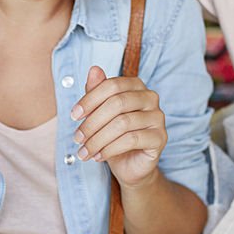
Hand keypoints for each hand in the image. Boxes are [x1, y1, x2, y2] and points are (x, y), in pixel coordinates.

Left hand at [71, 66, 166, 188]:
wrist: (130, 164)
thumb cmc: (113, 135)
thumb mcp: (100, 113)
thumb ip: (97, 91)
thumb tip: (93, 69)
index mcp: (136, 86)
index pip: (112, 85)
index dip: (90, 99)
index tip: (73, 116)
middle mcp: (150, 98)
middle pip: (117, 103)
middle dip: (92, 122)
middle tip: (77, 138)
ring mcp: (158, 117)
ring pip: (123, 123)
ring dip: (98, 139)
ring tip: (85, 151)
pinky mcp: (160, 137)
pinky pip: (132, 140)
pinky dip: (110, 149)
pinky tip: (98, 156)